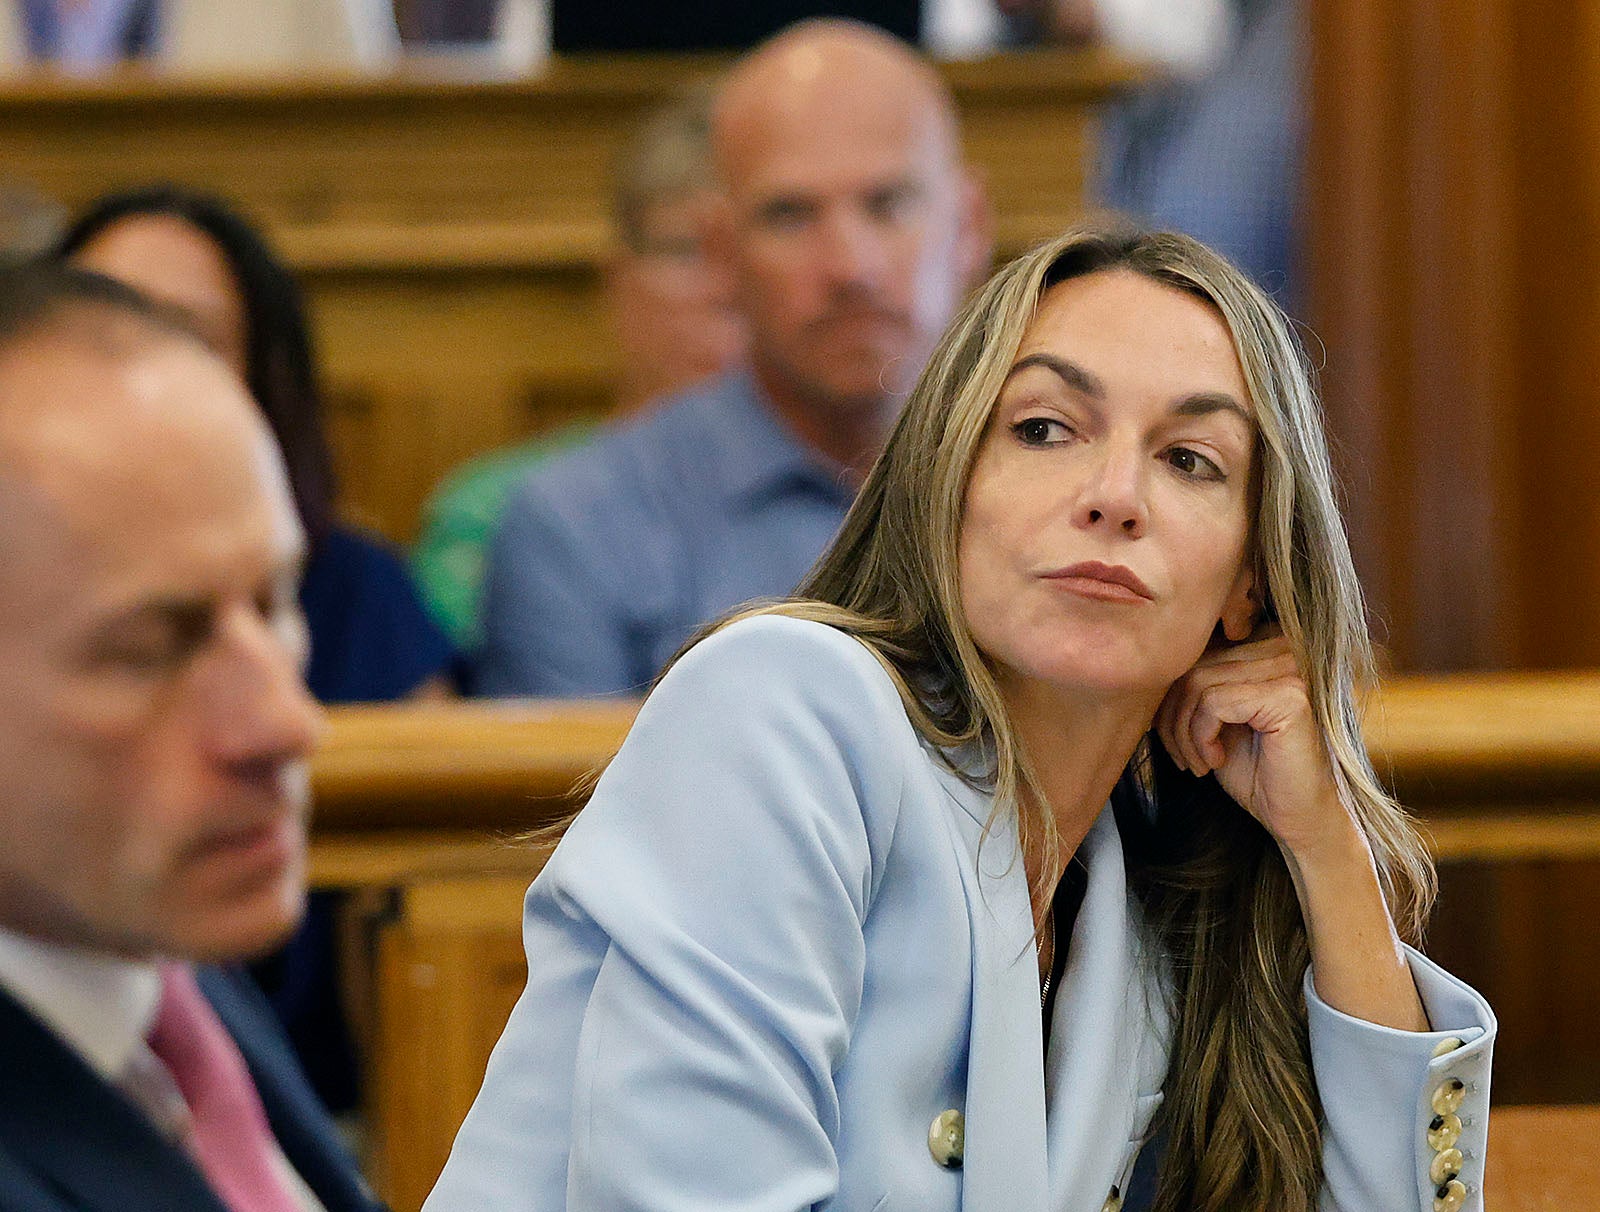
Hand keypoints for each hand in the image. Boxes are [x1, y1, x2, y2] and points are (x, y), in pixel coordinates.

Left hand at [1154, 628, 1356, 862]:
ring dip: (1184, 733)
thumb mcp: (1212, 719)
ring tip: (1199, 763)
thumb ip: (1191, 687)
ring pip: (1197, 684)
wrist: (1298, 816)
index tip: (1173, 737)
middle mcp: (1280, 648)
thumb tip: (1146, 674)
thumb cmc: (1256, 770)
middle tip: (1183, 758)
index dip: (1170, 697)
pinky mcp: (1289, 696)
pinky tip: (1217, 761)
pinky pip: (1214, 703)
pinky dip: (1202, 736)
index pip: (1193, 652)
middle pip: (1191, 666)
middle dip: (1172, 718)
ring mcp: (1289, 669)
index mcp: (1262, 646)